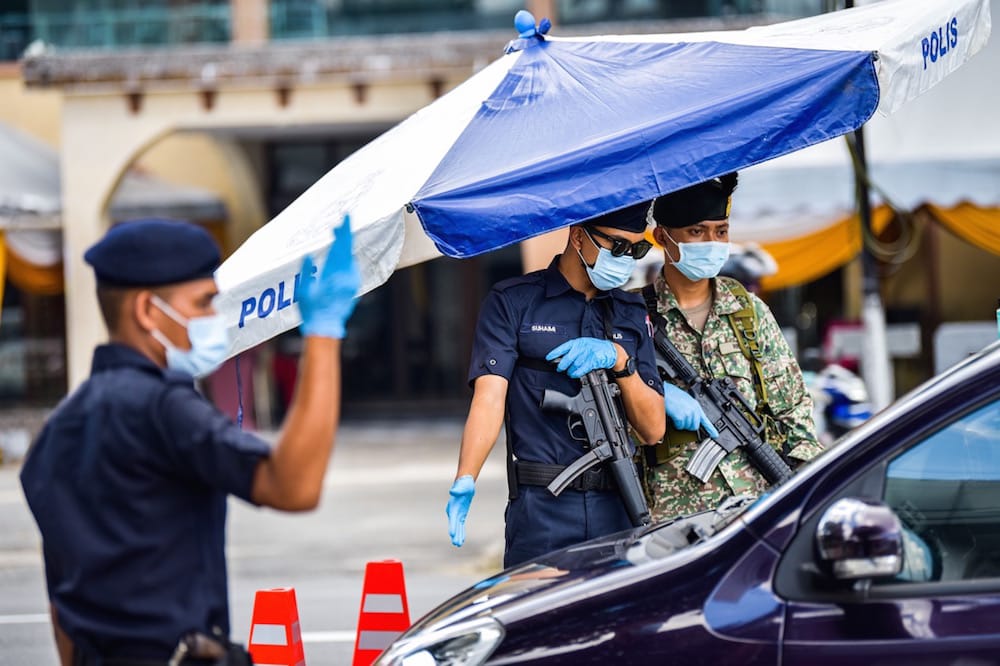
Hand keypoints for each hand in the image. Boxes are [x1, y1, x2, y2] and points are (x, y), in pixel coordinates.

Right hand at [296, 215, 360, 338]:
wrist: (326, 327)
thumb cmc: (312, 310)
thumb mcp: (304, 290)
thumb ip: (306, 271)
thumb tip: (308, 255)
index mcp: (334, 275)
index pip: (341, 248)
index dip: (343, 233)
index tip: (345, 219)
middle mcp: (346, 277)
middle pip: (347, 251)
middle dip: (344, 236)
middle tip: (341, 223)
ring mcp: (351, 283)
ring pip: (351, 259)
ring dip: (345, 247)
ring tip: (339, 237)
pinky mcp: (353, 288)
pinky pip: (352, 268)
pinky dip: (347, 258)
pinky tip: (342, 256)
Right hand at [446, 475, 474, 546]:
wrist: (464, 483)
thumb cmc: (463, 484)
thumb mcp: (461, 486)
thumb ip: (457, 490)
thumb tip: (453, 492)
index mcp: (453, 506)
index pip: (453, 518)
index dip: (453, 526)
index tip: (452, 534)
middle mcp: (453, 511)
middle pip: (454, 525)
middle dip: (455, 534)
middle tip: (456, 543)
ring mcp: (457, 513)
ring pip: (457, 527)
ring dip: (458, 535)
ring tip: (458, 544)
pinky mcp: (461, 514)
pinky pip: (461, 525)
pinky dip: (461, 531)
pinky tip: (461, 538)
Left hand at [545, 338, 616, 377]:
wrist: (611, 351)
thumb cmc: (596, 348)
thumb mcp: (584, 344)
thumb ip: (574, 349)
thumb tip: (562, 357)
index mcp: (578, 342)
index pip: (563, 347)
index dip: (555, 353)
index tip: (548, 358)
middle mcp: (581, 347)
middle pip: (567, 358)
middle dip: (562, 365)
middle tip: (559, 368)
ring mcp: (587, 354)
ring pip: (574, 365)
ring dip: (570, 371)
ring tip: (569, 373)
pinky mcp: (592, 361)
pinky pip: (581, 369)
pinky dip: (577, 373)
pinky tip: (574, 374)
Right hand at [662, 382, 719, 437]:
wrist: (661, 390)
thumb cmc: (669, 393)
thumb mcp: (683, 399)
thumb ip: (688, 408)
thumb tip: (688, 418)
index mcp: (695, 405)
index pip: (705, 419)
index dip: (711, 428)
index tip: (715, 435)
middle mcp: (694, 409)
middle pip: (694, 426)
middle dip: (687, 425)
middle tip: (680, 419)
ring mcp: (688, 413)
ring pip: (686, 427)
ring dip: (680, 424)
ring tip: (675, 415)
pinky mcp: (681, 417)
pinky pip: (679, 426)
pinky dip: (675, 423)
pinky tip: (672, 416)